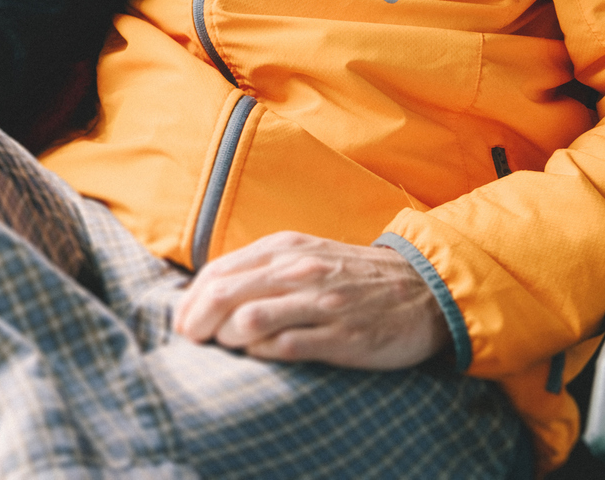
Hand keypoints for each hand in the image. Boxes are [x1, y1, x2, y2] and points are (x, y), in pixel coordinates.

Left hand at [171, 232, 449, 369]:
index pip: (218, 271)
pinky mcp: (341, 336)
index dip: (190, 299)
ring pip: (250, 319)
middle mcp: (298, 271)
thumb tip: (210, 292)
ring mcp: (321, 303)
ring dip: (228, 338)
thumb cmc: (351, 276)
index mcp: (284, 249)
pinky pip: (286, 346)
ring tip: (228, 346)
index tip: (182, 322)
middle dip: (196, 321)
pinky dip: (263, 353)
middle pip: (225, 294)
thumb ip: (261, 269)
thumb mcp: (304, 255)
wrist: (422, 289)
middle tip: (190, 339)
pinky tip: (261, 355)